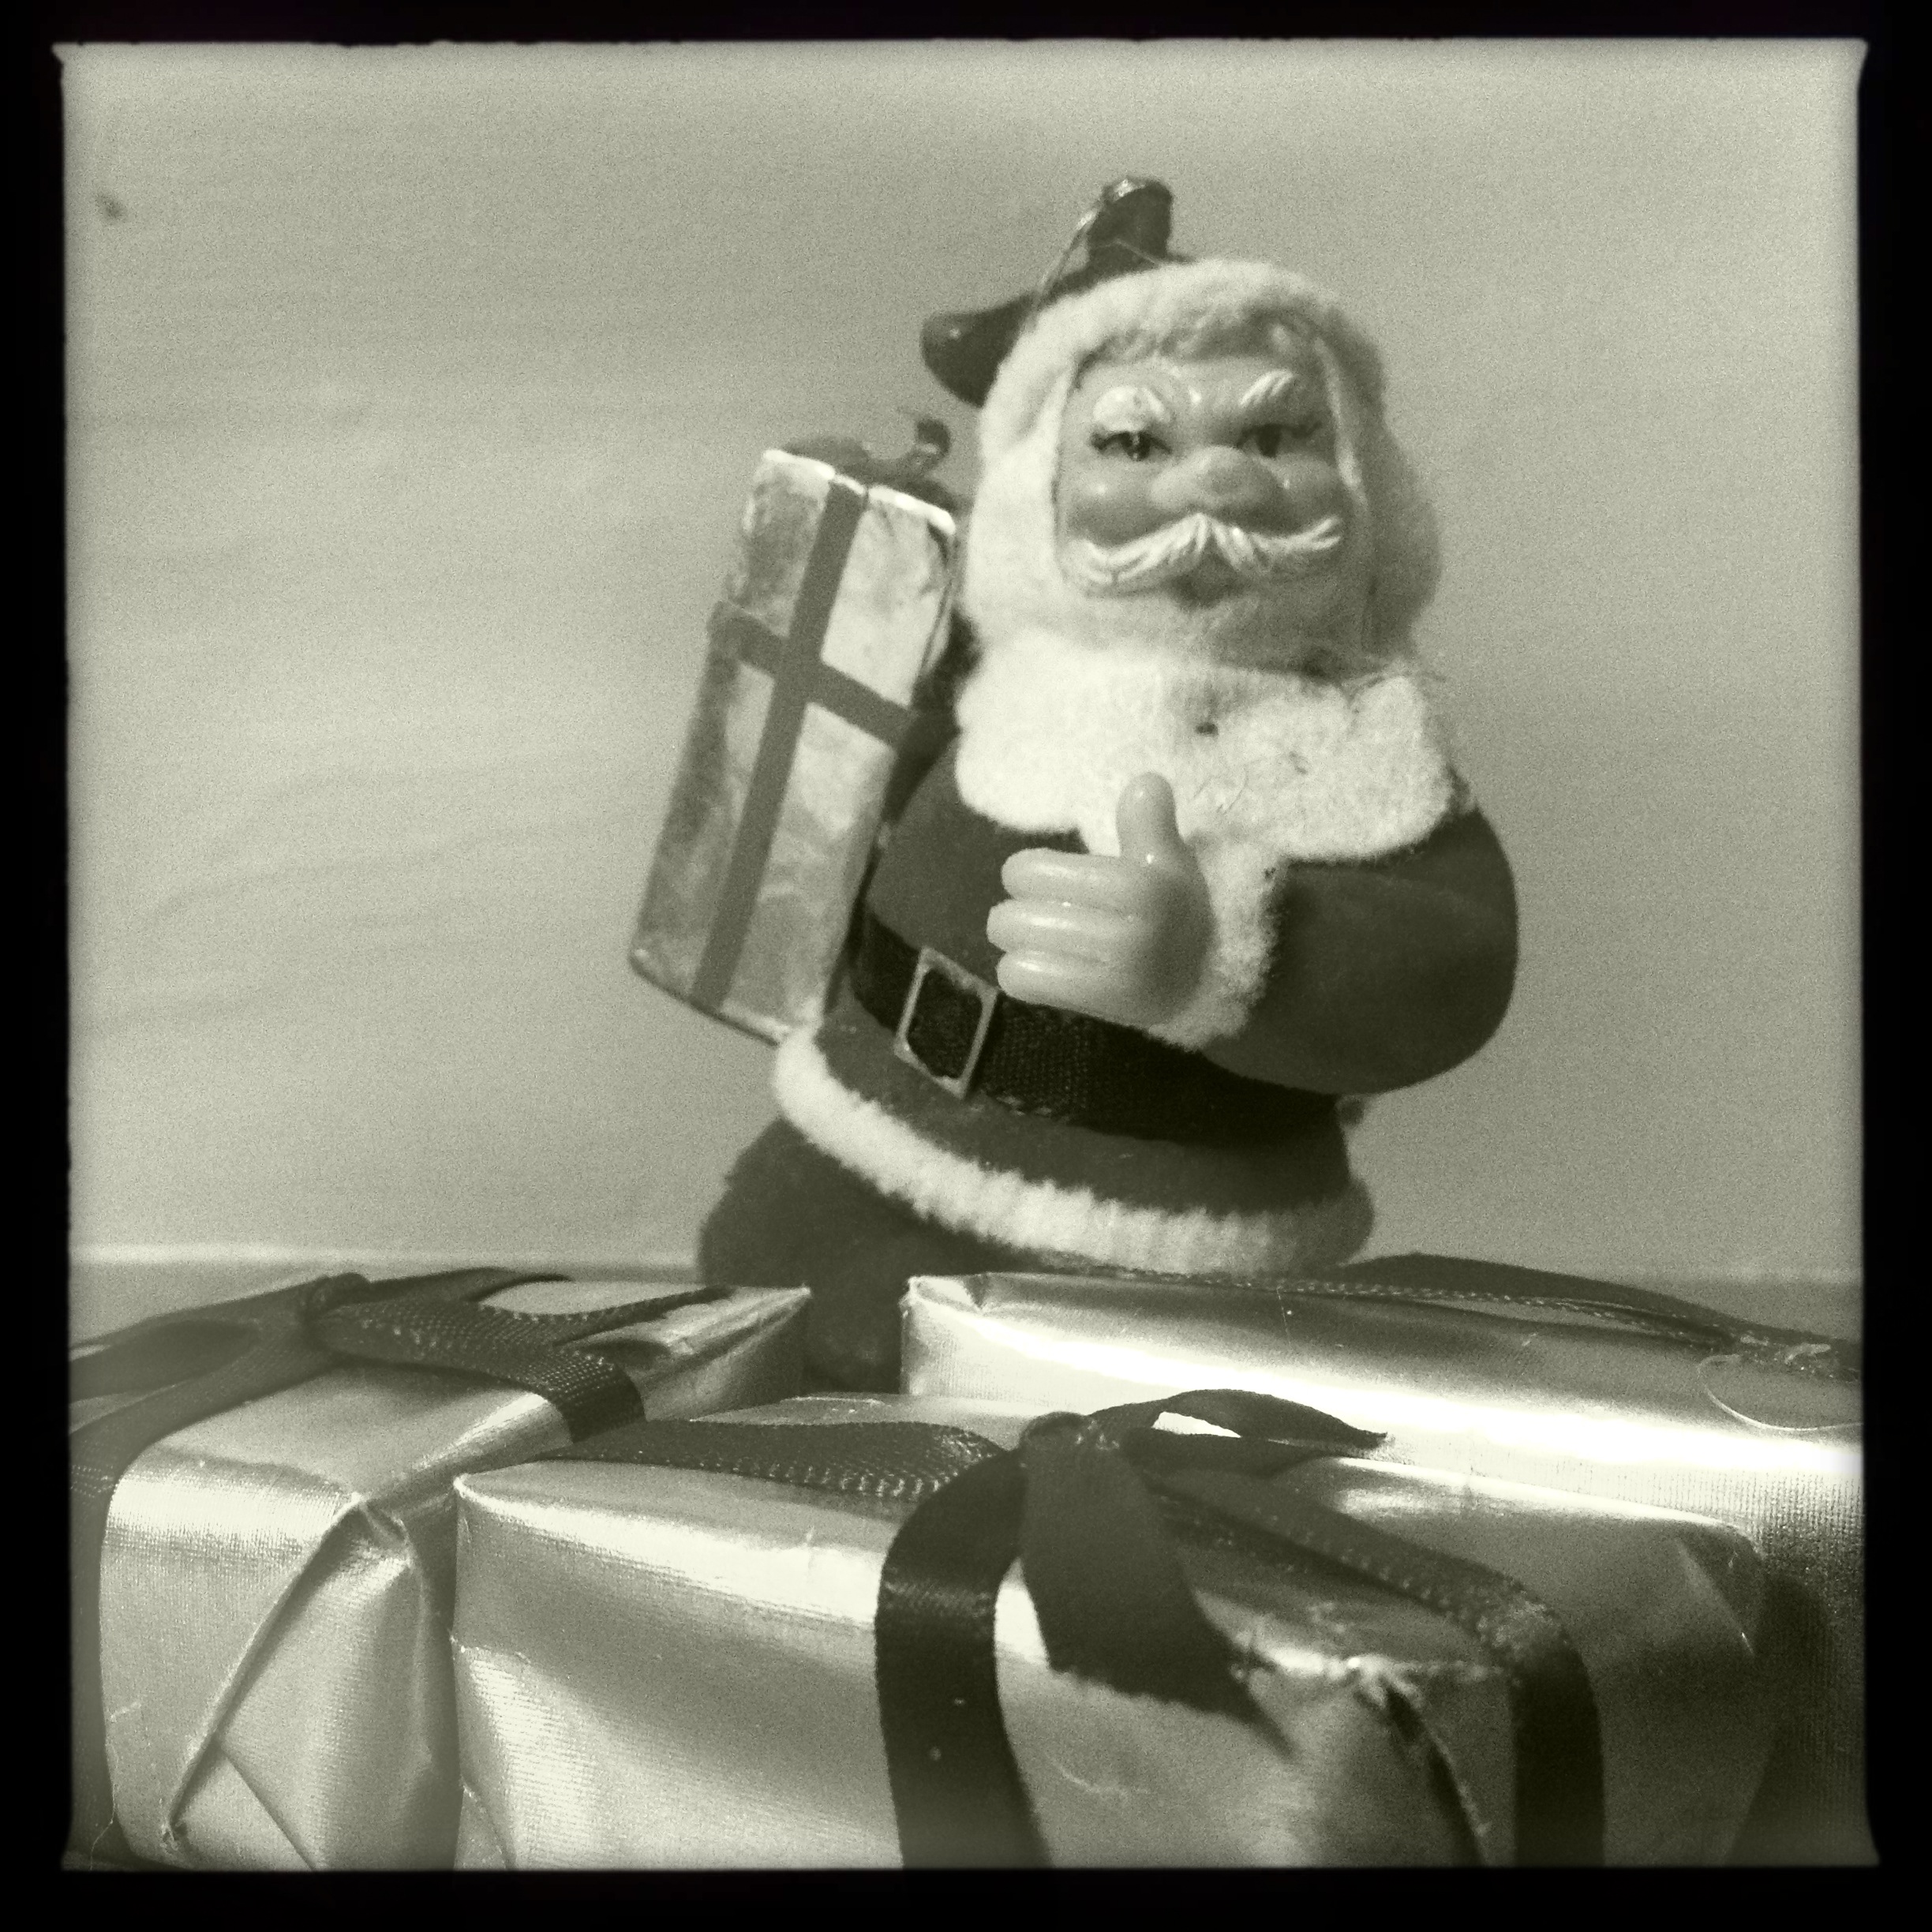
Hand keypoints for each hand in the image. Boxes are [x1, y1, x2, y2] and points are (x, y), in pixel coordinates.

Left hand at [986, 773, 1212, 1028]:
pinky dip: (1021, 972)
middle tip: (1026, 912)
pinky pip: (1028, 983)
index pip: (1037, 874)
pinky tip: (1037, 966)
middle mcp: (1136, 935)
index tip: (1029, 875)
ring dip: (1017, 944)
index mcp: (1146, 889)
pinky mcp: (1111, 1006)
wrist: (1203, 974)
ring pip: (1021, 951)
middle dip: (1015, 912)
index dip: (1023, 872)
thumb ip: (1148, 822)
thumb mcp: (1165, 859)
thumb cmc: (1169, 907)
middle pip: (1020, 916)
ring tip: (1029, 939)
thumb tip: (1146, 782)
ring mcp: (1123, 976)